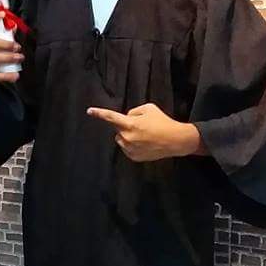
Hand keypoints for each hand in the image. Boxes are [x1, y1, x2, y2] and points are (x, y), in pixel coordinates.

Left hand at [86, 102, 205, 161]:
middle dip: (124, 126)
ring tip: (144, 135)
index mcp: (130, 124)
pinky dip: (132, 145)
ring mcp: (130, 149)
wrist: (175, 140)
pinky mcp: (134, 157)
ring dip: (128, 136)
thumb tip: (126, 118)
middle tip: (140, 126)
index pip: (111, 117)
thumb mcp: (149, 108)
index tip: (89, 111)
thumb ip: (133, 112)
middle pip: (118, 129)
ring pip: (121, 139)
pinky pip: (127, 148)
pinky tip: (145, 143)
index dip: (99, 113)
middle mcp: (127, 138)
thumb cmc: (162, 122)